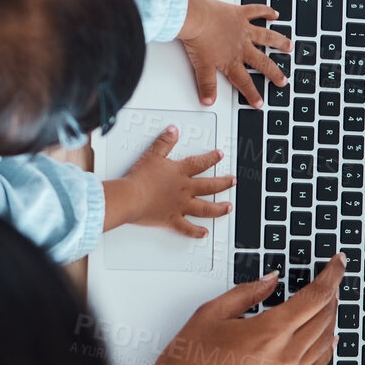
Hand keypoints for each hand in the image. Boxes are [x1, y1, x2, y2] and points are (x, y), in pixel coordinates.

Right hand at [102, 126, 233, 238]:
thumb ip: (164, 142)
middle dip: (223, 183)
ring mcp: (180, 206)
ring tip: (228, 207)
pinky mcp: (171, 220)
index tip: (220, 155)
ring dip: (219, 208)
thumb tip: (173, 131)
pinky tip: (204, 233)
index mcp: (180, 172)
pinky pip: (187, 228)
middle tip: (232, 181)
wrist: (131, 197)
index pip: (200, 163)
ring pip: (205, 208)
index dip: (212, 158)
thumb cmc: (140, 179)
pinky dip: (196, 232)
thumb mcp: (151, 154)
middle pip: (209, 186)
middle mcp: (184, 190)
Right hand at [102, 255, 344, 364]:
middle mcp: (284, 358)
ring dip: (330, 320)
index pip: (315, 297)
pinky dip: (326, 351)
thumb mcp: (210, 314)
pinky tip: (326, 342)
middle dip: (331, 294)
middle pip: (324, 318)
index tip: (337, 263)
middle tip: (329, 280)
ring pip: (324, 343)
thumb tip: (271, 281)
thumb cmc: (185, 364)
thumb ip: (247, 293)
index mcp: (268, 333)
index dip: (332, 276)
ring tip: (328, 305)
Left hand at [178, 0, 290, 109]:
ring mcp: (243, 30)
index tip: (259, 102)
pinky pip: (256, 11)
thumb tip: (208, 100)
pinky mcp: (240, 14)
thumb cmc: (197, 40)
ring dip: (279, 41)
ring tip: (289, 46)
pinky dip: (266, 11)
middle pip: (262, 62)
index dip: (252, 94)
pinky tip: (274, 14)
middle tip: (283, 79)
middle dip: (274, 72)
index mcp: (232, 61)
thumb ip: (207, 85)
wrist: (194, 20)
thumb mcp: (201, 68)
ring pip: (266, 37)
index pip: (244, 82)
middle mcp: (242, 46)